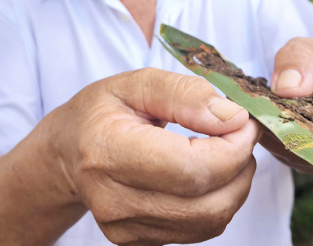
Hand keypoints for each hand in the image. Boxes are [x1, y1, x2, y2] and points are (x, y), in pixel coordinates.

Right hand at [47, 68, 260, 244]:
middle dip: (240, 165)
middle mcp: (112, 199)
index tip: (244, 122)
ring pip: (211, 220)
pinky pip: (200, 229)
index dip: (232, 147)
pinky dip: (218, 199)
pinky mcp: (137, 241)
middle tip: (241, 133)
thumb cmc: (102, 111)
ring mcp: (123, 227)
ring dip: (235, 184)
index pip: (190, 168)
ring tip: (227, 150)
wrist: (68, 151)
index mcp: (107, 150)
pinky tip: (208, 172)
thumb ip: (185, 94)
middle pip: (207, 202)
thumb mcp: (137, 83)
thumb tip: (232, 117)